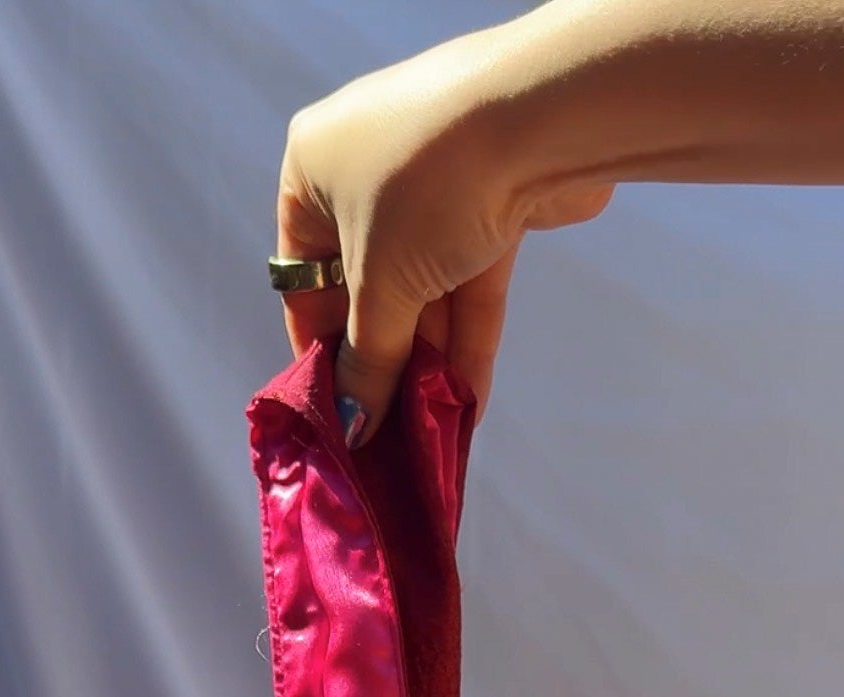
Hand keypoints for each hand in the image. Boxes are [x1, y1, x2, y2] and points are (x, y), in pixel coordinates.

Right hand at [274, 20, 614, 445]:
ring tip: (431, 429)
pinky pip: (468, 280)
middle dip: (383, 361)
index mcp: (314, 169)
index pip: (302, 274)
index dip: (318, 344)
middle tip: (388, 431)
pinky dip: (468, 337)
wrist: (541, 116)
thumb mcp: (381, 285)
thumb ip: (366, 360)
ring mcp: (434, 183)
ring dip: (430, 360)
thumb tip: (351, 423)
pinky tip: (468, 402)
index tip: (334, 405)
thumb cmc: (427, 187)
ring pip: (423, 288)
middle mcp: (367, 169)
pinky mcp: (492, 199)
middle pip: (366, 288)